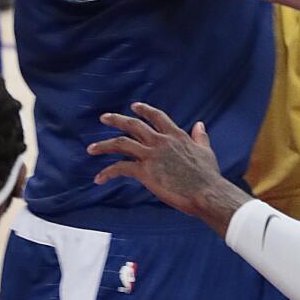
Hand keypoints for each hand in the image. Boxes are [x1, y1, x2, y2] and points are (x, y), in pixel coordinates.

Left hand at [87, 102, 222, 213]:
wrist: (206, 192)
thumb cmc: (208, 176)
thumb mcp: (205, 151)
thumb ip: (200, 137)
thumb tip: (199, 125)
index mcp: (176, 135)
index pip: (156, 116)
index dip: (144, 110)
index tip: (134, 107)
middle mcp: (161, 141)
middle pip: (133, 125)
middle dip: (116, 120)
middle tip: (104, 118)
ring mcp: (151, 155)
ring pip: (121, 143)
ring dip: (104, 145)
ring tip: (91, 148)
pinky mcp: (145, 171)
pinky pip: (120, 168)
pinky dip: (107, 172)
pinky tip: (99, 178)